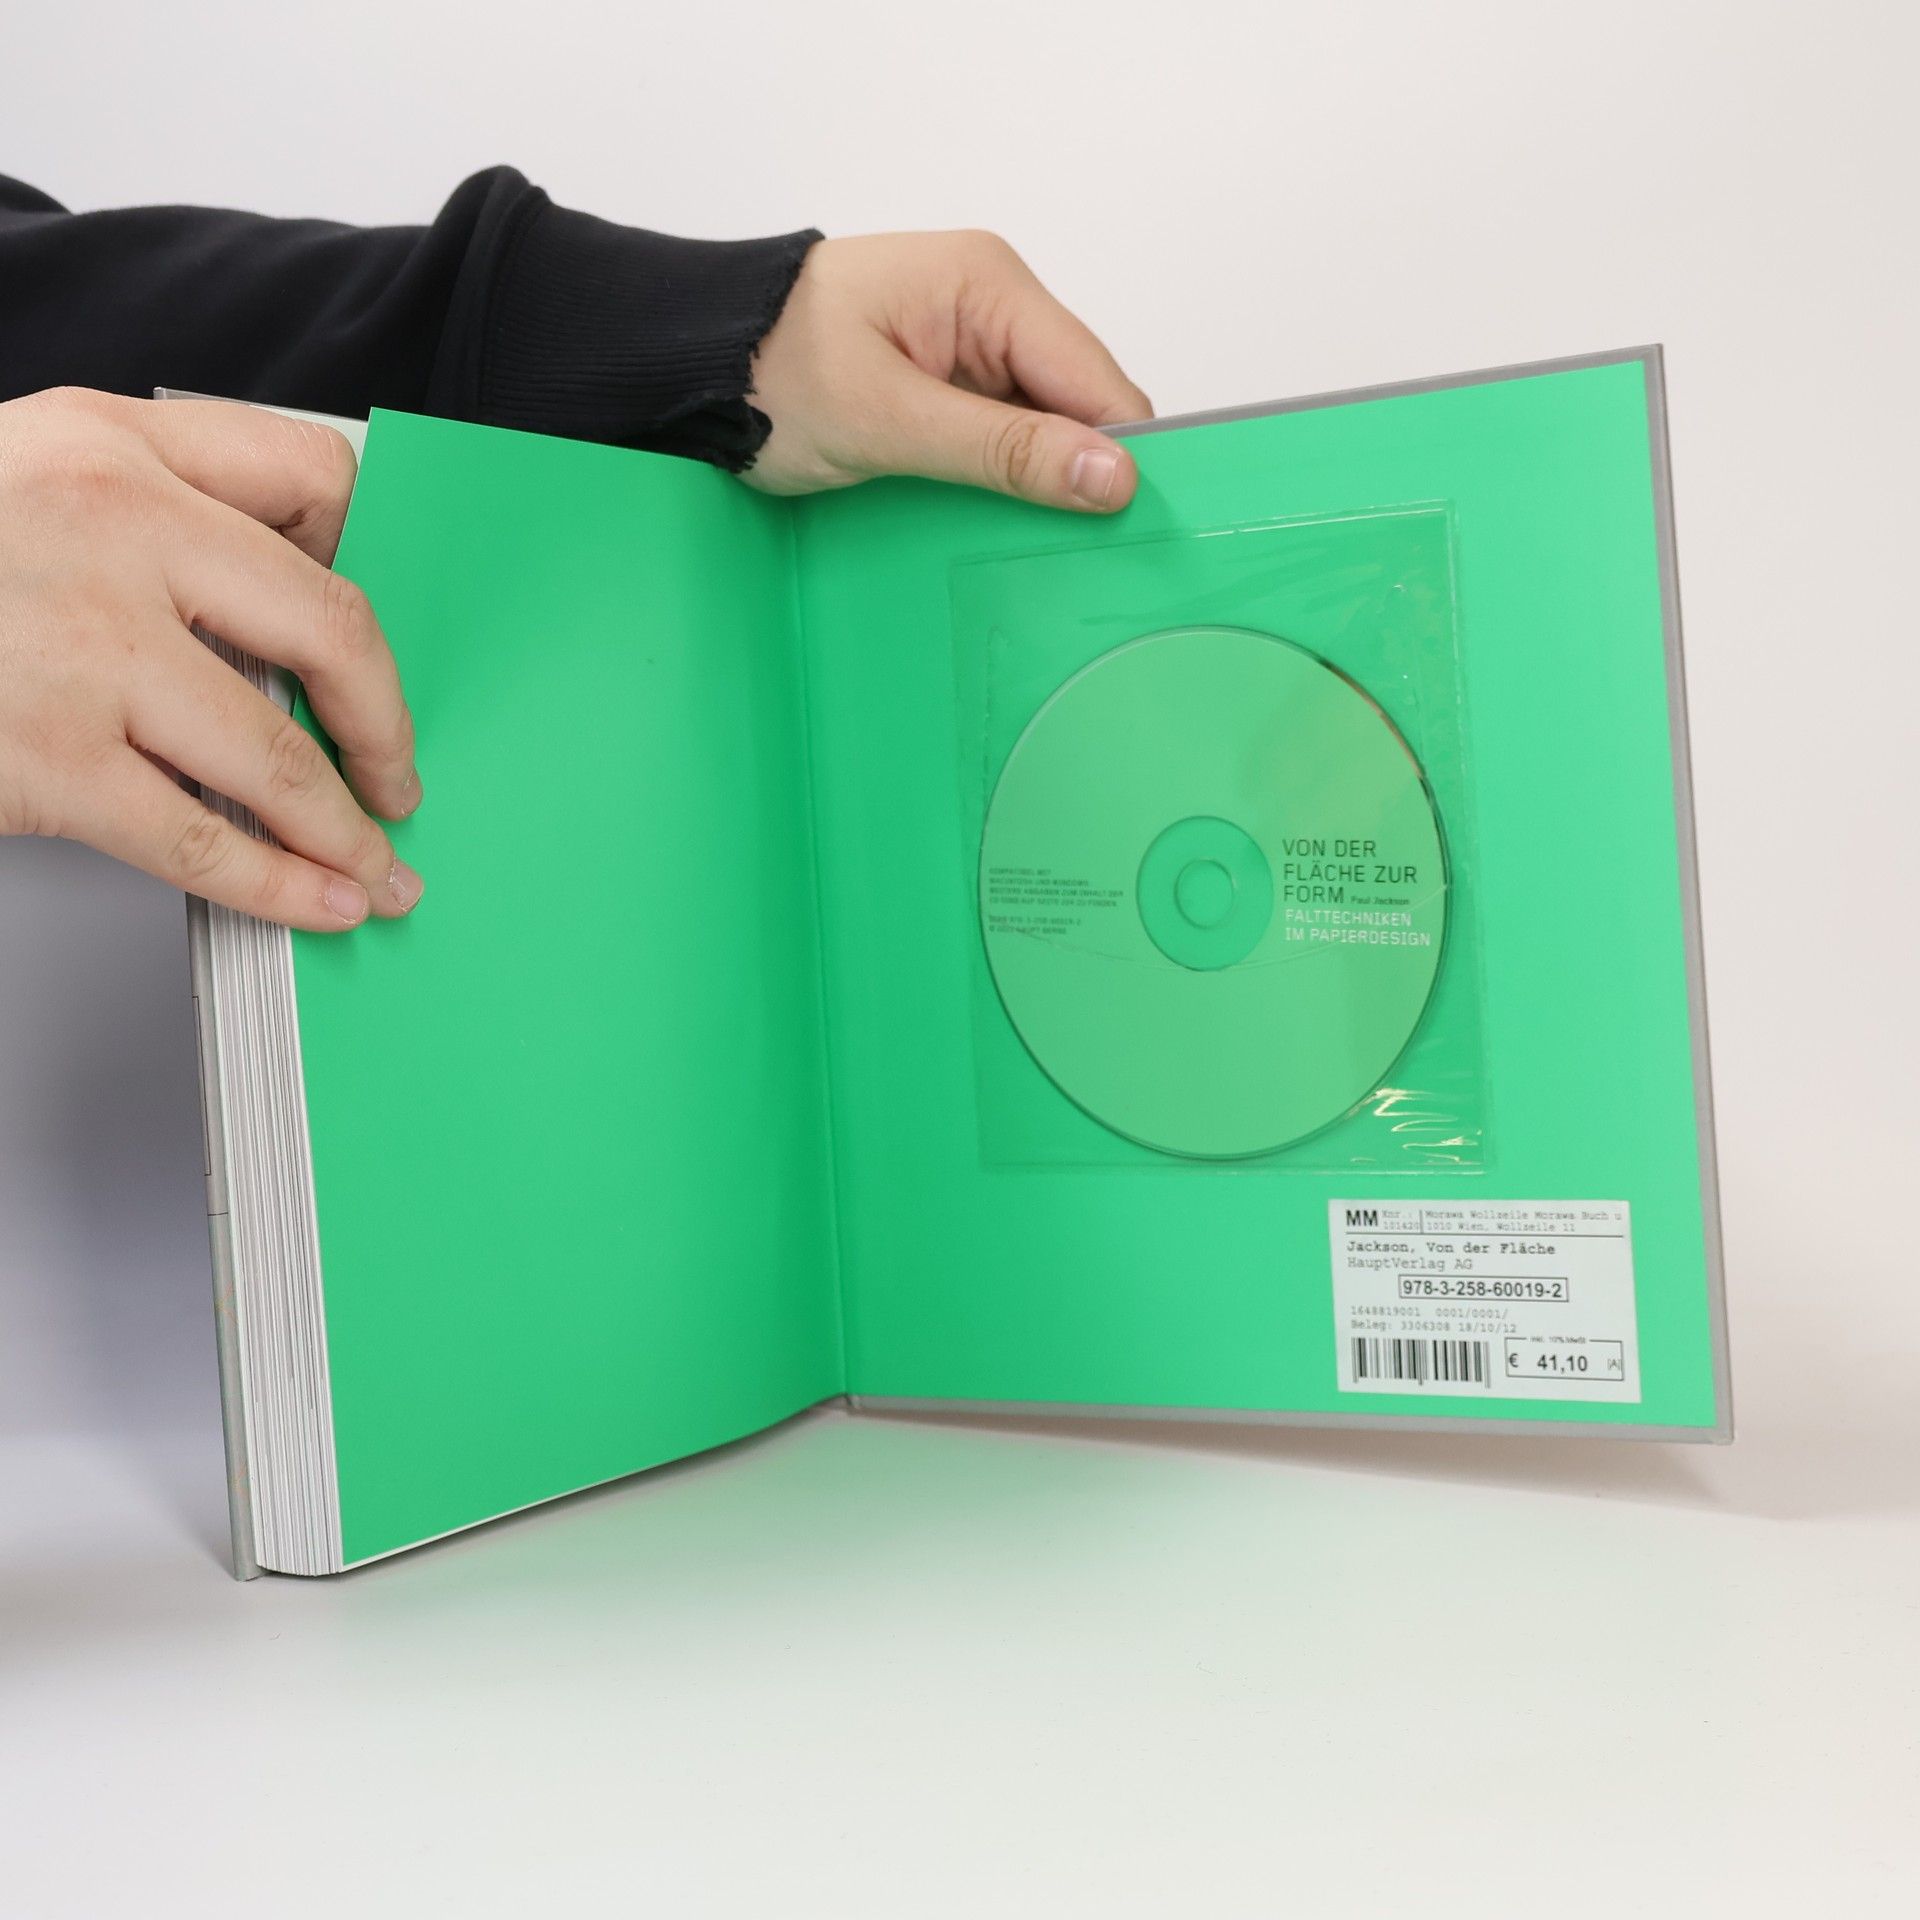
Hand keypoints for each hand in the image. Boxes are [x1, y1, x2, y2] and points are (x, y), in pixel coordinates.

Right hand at [0, 387, 421, 929]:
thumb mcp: (23, 482)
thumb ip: (144, 518)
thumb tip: (274, 617)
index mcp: (110, 443)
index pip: (313, 477)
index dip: (374, 562)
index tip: (381, 633)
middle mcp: (112, 529)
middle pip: (331, 627)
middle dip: (387, 719)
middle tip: (399, 767)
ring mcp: (82, 649)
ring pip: (278, 754)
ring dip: (348, 825)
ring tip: (375, 859)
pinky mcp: (44, 759)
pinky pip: (204, 838)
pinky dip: (283, 885)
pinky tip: (321, 900)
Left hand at [746, 231, 1151, 512]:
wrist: (690, 366)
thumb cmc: (769, 373)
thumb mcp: (890, 420)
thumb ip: (1005, 450)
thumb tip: (1114, 476)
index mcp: (989, 284)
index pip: (1097, 379)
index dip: (1120, 455)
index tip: (1123, 532)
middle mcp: (993, 304)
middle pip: (1080, 405)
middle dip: (1079, 474)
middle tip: (1067, 551)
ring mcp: (971, 346)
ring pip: (1046, 430)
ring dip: (1038, 485)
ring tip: (1021, 540)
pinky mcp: (947, 385)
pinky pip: (1004, 439)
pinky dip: (1003, 481)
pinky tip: (987, 519)